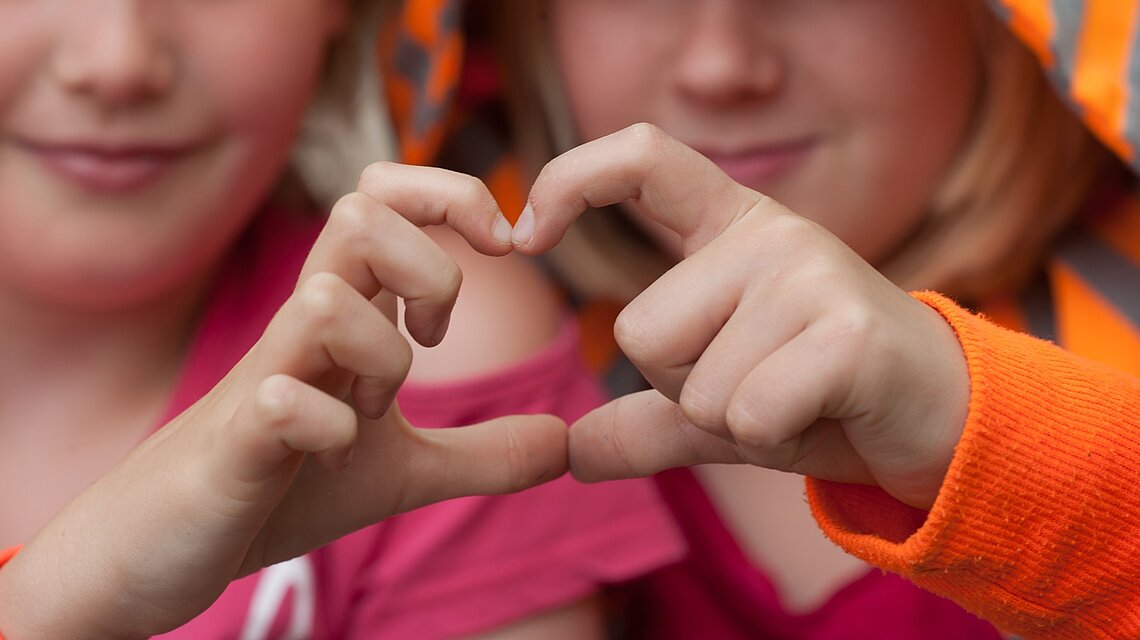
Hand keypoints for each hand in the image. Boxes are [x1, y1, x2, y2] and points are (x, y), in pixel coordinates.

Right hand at [0, 164, 566, 639]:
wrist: (166, 545)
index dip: (451, 197)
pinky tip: (332, 455)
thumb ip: (481, 452)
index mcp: (342, 315)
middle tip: (433, 339)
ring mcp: (264, 377)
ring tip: (374, 410)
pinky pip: (282, 404)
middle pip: (359, 216)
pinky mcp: (234, 442)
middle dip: (430, 273)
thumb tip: (565, 445)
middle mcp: (300, 327)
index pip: (383, 196)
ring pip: (328, 300)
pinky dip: (327, 429)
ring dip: (381, 357)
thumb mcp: (403, 471)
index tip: (501, 249)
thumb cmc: (281, 487)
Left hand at [513, 123, 968, 510]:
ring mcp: (811, 272)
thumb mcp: (720, 408)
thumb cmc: (823, 399)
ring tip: (799, 397)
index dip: (570, 180)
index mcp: (731, 227)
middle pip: (642, 330)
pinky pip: (745, 414)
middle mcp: (769, 232)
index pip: (640, 157)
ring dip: (735, 421)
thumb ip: (646, 422)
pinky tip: (827, 411)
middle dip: (687, 390)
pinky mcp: (847, 329)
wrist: (938, 422)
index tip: (526, 235)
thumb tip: (570, 456)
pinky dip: (773, 438)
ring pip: (693, 383)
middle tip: (764, 384)